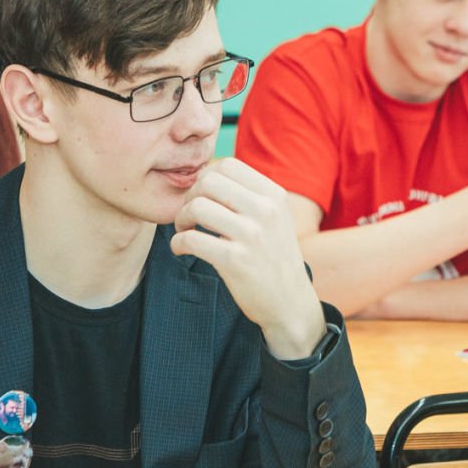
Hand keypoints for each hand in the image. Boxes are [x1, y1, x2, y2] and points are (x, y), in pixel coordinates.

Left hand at [171, 158, 325, 359]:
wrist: (290, 302)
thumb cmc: (274, 258)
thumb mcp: (276, 218)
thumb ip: (250, 196)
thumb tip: (208, 176)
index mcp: (274, 195)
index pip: (227, 165)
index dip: (205, 178)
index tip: (201, 197)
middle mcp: (265, 210)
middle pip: (208, 181)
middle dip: (189, 196)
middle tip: (188, 215)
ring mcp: (251, 235)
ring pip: (197, 207)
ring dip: (180, 219)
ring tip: (184, 231)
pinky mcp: (235, 260)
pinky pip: (191, 239)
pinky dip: (177, 243)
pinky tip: (181, 250)